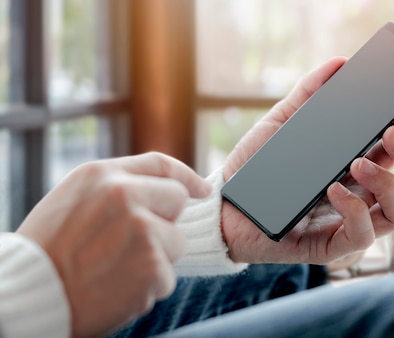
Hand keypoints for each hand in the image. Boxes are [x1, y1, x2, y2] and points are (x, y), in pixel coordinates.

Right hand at [17, 152, 210, 337]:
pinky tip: (117, 289)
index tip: (202, 189)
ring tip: (116, 269)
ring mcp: (141, 229)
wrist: (29, 294)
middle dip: (165, 222)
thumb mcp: (73, 201)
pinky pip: (167, 277)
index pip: (159, 165)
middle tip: (132, 243)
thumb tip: (162, 190)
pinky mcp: (151, 265)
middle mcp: (124, 195)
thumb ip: (115, 189)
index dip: (186, 176)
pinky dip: (148, 288)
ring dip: (156, 260)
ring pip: (176, 242)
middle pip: (177, 199)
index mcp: (102, 175)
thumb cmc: (48, 251)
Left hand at [222, 56, 393, 263]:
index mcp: (358, 166)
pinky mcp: (330, 246)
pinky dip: (356, 211)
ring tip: (358, 162)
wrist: (222, 205)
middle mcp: (362, 196)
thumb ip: (309, 93)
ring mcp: (350, 223)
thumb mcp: (282, 123)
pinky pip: (363, 237)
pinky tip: (334, 190)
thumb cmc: (256, 166)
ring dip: (389, 184)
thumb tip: (339, 64)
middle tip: (391, 133)